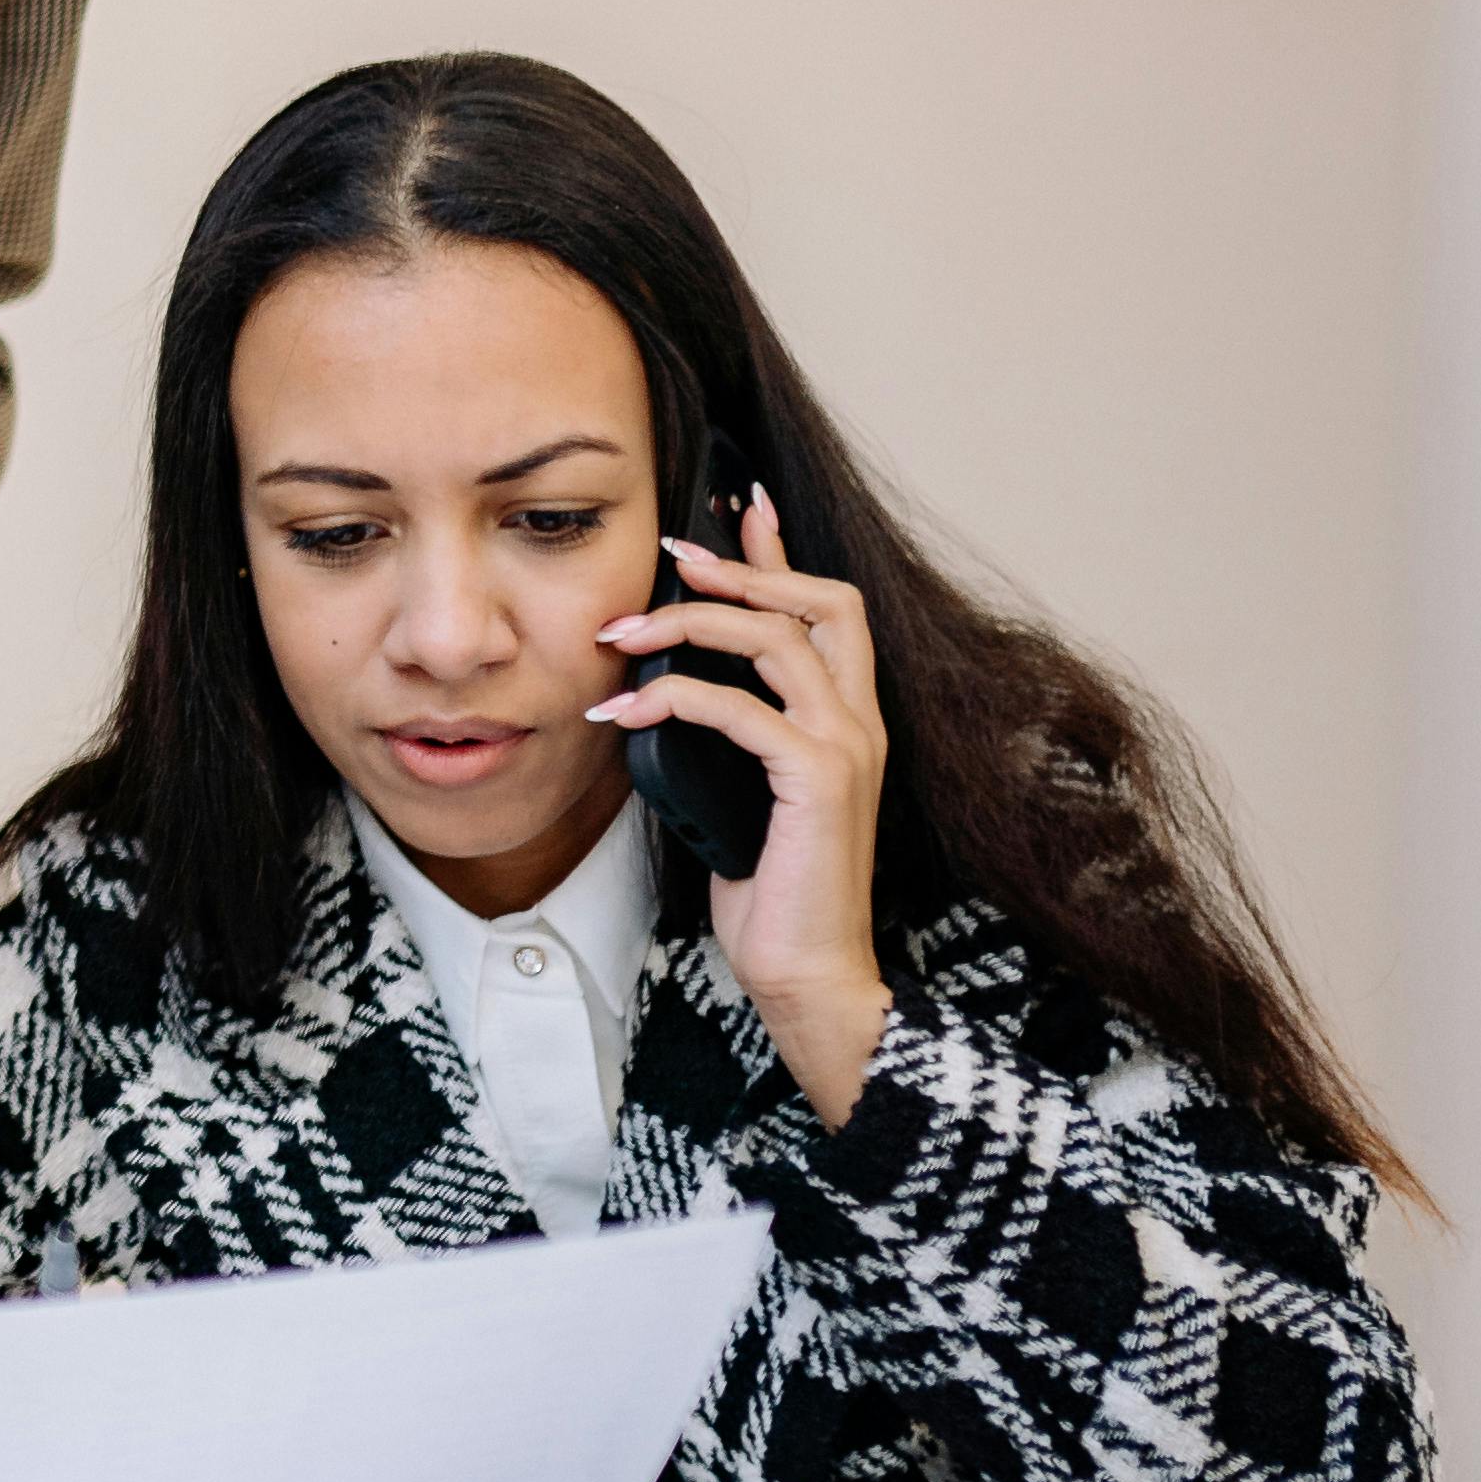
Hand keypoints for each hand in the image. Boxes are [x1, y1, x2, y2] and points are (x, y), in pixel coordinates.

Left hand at [591, 488, 891, 1125]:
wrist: (807, 972)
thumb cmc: (768, 890)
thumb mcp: (736, 792)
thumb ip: (724, 736)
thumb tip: (664, 690)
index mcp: (846, 719)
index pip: (826, 609)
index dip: (780, 554)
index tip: (734, 509)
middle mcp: (860, 722)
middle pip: (819, 601)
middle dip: (739, 569)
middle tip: (666, 559)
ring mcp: (847, 748)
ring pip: (776, 640)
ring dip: (689, 625)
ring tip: (621, 634)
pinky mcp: (819, 782)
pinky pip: (741, 711)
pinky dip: (674, 700)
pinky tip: (623, 715)